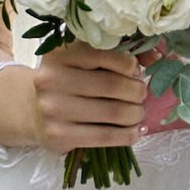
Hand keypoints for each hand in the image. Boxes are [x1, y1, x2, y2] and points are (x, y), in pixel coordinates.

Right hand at [31, 40, 147, 151]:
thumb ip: (119, 53)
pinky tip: (136, 131)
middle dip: (137, 91)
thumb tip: (156, 57)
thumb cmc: (69, 80)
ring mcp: (53, 108)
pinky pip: (105, 136)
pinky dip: (128, 135)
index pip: (107, 54)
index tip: (136, 71)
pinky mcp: (58, 135)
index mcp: (60, 52)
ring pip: (113, 112)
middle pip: (113, 85)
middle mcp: (51, 78)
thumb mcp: (85, 59)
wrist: (33, 109)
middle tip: (141, 94)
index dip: (130, 64)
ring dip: (136, 114)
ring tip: (138, 113)